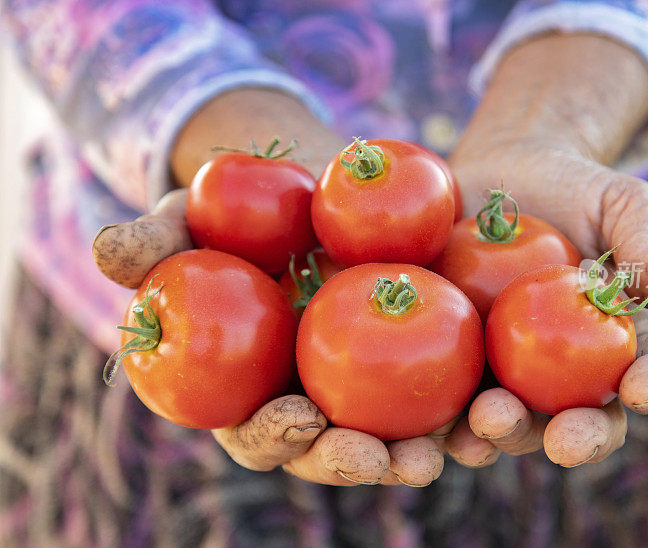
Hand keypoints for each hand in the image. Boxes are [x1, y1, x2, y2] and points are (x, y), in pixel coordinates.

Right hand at [93, 88, 447, 485]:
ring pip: (391, 440)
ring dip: (413, 455)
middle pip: (328, 452)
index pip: (257, 432)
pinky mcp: (420, 370)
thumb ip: (157, 242)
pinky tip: (488, 412)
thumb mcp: (196, 219)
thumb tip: (107, 252)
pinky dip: (465, 413)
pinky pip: (445, 401)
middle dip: (348, 461)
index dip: (272, 436)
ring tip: (438, 452)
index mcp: (253, 391)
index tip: (300, 419)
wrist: (313, 196)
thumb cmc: (241, 214)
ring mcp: (366, 393)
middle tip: (379, 458)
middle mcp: (310, 403)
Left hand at [444, 34, 647, 466]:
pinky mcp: (451, 359)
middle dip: (573, 437)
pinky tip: (425, 419)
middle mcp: (564, 373)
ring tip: (486, 423)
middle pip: (575, 420)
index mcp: (617, 342)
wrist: (501, 175)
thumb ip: (647, 241)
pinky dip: (436, 414)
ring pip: (507, 420)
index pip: (647, 376)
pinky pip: (444, 393)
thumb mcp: (622, 202)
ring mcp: (505, 370)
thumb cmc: (574, 189)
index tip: (643, 389)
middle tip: (561, 438)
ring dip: (499, 434)